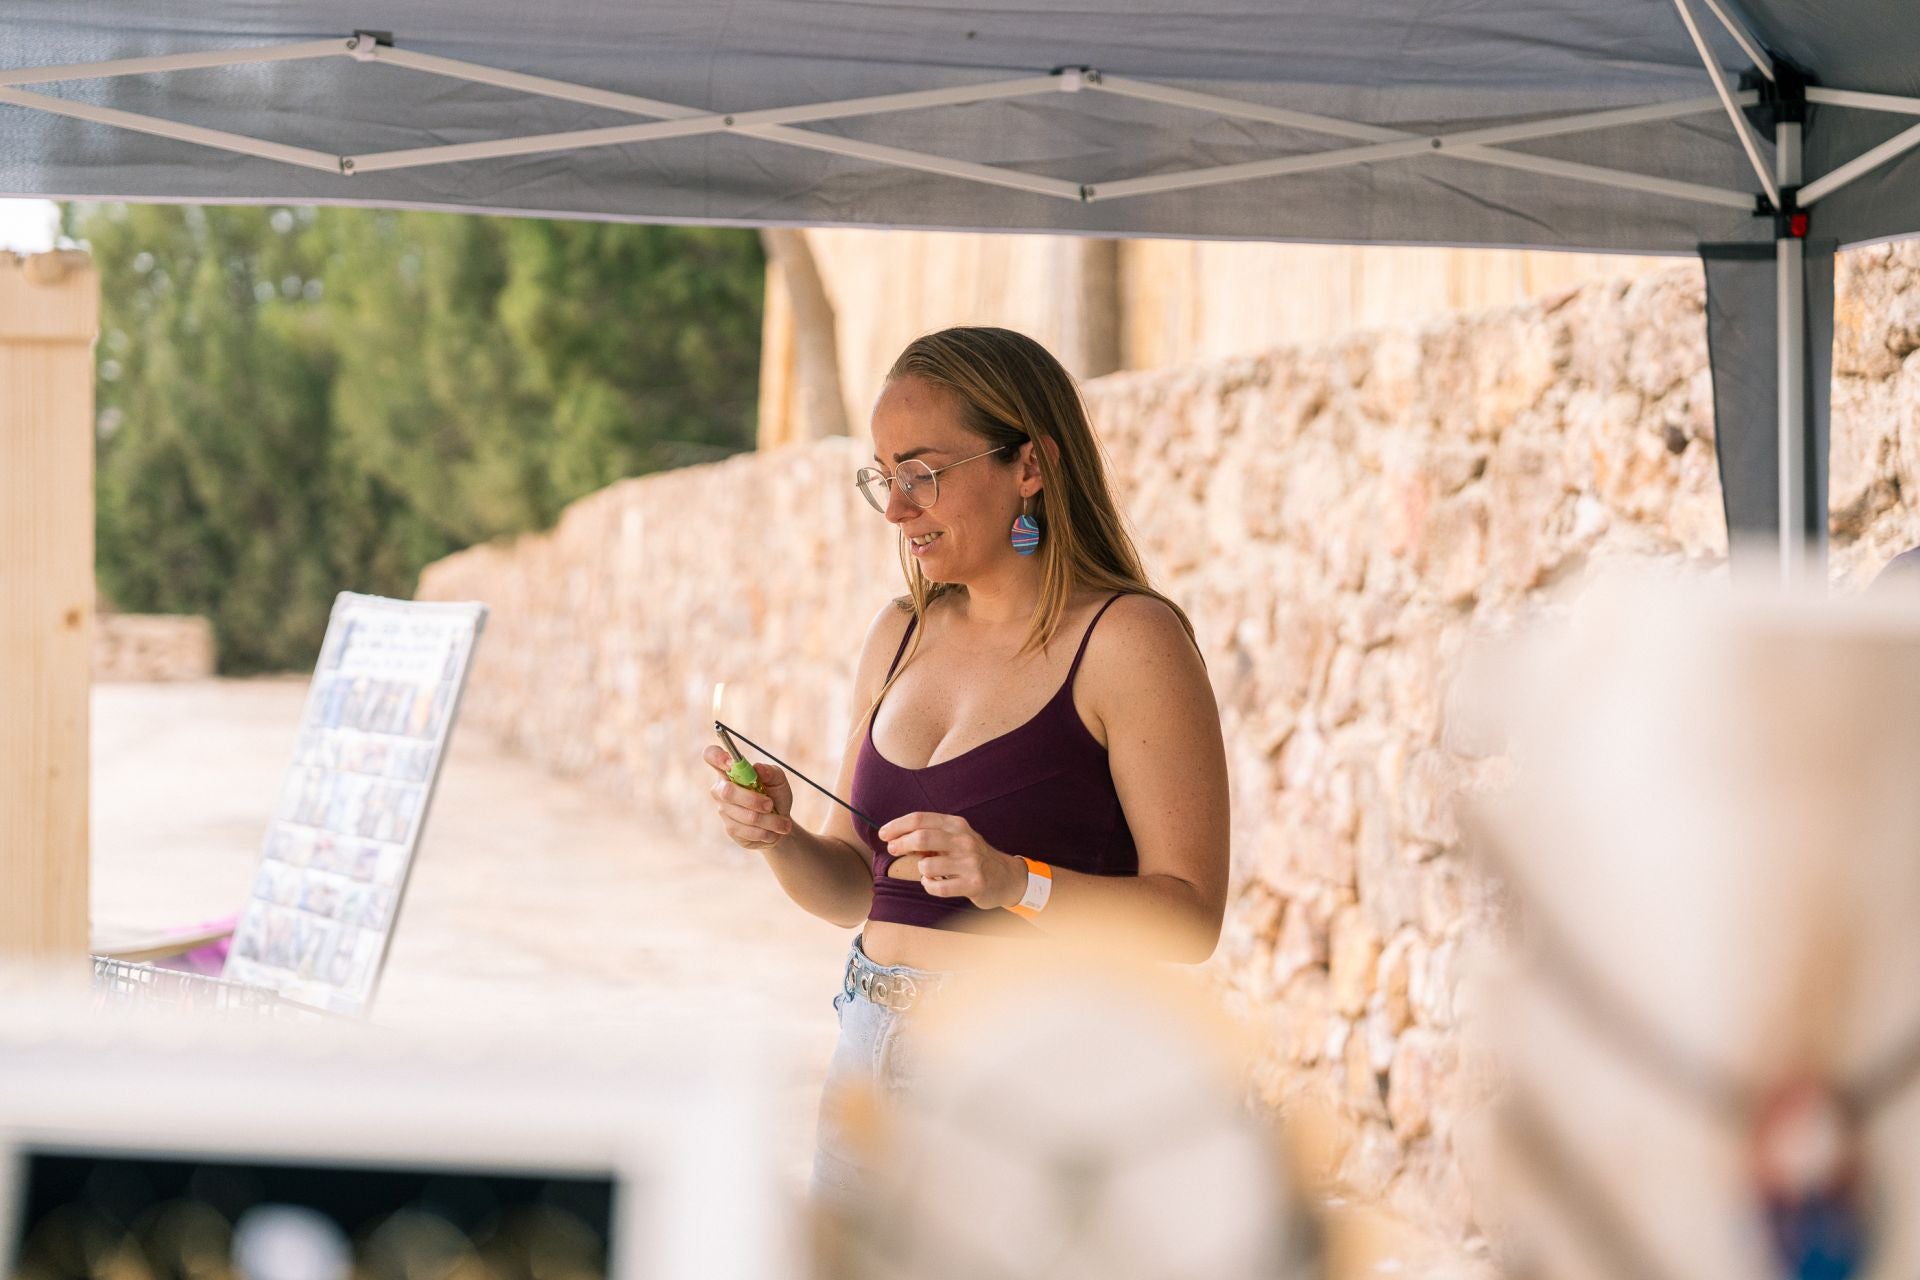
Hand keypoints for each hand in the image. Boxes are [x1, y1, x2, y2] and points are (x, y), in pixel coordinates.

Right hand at [703, 745, 794, 849]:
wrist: (780, 825)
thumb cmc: (776, 796)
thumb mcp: (779, 781)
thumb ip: (771, 771)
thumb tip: (758, 768)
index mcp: (730, 770)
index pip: (711, 756)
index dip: (717, 757)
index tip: (731, 763)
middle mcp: (721, 789)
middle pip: (727, 792)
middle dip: (753, 800)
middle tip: (770, 804)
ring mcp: (724, 810)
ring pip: (745, 815)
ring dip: (769, 820)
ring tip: (782, 823)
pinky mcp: (731, 829)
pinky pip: (748, 831)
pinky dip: (766, 831)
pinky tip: (772, 831)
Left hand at [877, 811, 1025, 909]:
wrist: (1006, 876)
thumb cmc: (972, 856)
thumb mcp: (956, 838)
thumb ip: (931, 835)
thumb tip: (896, 838)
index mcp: (957, 825)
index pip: (920, 819)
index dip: (897, 826)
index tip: (883, 834)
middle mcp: (964, 840)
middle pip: (921, 837)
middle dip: (900, 844)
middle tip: (892, 850)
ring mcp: (969, 862)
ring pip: (926, 866)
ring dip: (920, 870)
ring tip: (927, 871)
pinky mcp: (973, 884)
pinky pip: (937, 887)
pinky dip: (929, 886)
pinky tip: (934, 883)